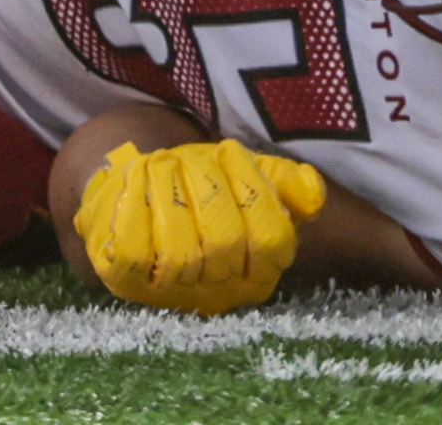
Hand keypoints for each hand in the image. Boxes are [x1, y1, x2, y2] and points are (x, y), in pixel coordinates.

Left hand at [74, 135, 323, 314]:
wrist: (135, 194)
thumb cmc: (198, 187)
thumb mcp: (246, 177)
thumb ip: (286, 183)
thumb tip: (314, 198)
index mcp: (257, 271)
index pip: (272, 240)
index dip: (253, 190)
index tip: (229, 149)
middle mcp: (218, 291)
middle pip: (224, 241)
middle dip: (207, 185)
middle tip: (190, 154)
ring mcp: (171, 291)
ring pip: (179, 251)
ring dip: (169, 192)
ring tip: (162, 161)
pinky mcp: (127, 282)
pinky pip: (134, 252)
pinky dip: (135, 205)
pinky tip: (136, 177)